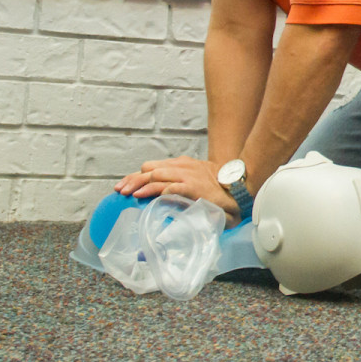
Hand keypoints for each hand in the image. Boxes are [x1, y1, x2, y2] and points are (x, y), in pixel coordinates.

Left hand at [115, 156, 239, 223]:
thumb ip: (180, 183)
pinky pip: (170, 186)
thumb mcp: (197, 179)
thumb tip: (161, 193)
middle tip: (120, 191)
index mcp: (182, 164)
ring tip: (129, 194)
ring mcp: (187, 176)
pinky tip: (146, 197)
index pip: (152, 167)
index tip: (124, 186)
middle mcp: (182, 167)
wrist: (240, 187)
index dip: (136, 177)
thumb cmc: (219, 186)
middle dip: (133, 180)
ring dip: (140, 185)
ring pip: (156, 176)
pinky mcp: (193, 186)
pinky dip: (156, 191)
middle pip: (149, 170)